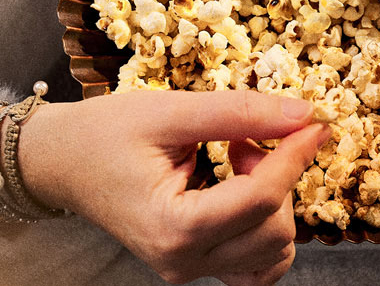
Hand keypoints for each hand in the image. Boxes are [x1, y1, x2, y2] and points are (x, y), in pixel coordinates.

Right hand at [18, 91, 329, 284]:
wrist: (64, 160)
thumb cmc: (108, 132)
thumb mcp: (172, 110)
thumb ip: (241, 112)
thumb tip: (304, 112)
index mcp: (173, 228)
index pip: (260, 199)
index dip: (296, 154)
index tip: (315, 120)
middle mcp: (184, 262)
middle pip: (273, 229)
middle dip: (276, 173)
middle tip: (242, 136)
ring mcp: (189, 269)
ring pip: (273, 251)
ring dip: (272, 198)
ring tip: (237, 159)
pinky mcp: (194, 262)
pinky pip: (255, 262)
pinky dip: (265, 223)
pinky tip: (243, 185)